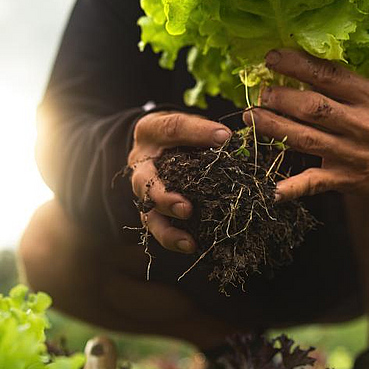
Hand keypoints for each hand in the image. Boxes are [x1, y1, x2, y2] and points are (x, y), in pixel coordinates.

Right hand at [129, 111, 230, 253]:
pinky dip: (173, 239)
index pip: (172, 129)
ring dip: (167, 230)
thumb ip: (202, 130)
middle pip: (145, 183)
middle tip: (186, 209)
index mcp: (150, 132)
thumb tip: (227, 139)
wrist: (156, 145)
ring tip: (188, 242)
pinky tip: (192, 246)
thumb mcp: (187, 123)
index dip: (198, 132)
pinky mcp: (151, 210)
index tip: (224, 137)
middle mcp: (141, 164)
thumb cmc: (177, 134)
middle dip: (164, 199)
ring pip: (148, 214)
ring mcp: (143, 191)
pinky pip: (157, 228)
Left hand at [243, 49, 368, 201]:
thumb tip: (297, 64)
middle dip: (281, 99)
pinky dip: (289, 187)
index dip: (297, 65)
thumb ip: (344, 83)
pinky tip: (268, 189)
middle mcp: (363, 125)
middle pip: (314, 108)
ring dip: (274, 128)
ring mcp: (352, 155)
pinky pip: (313, 183)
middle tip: (261, 93)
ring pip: (306, 140)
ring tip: (252, 118)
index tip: (271, 58)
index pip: (330, 75)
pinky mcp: (345, 180)